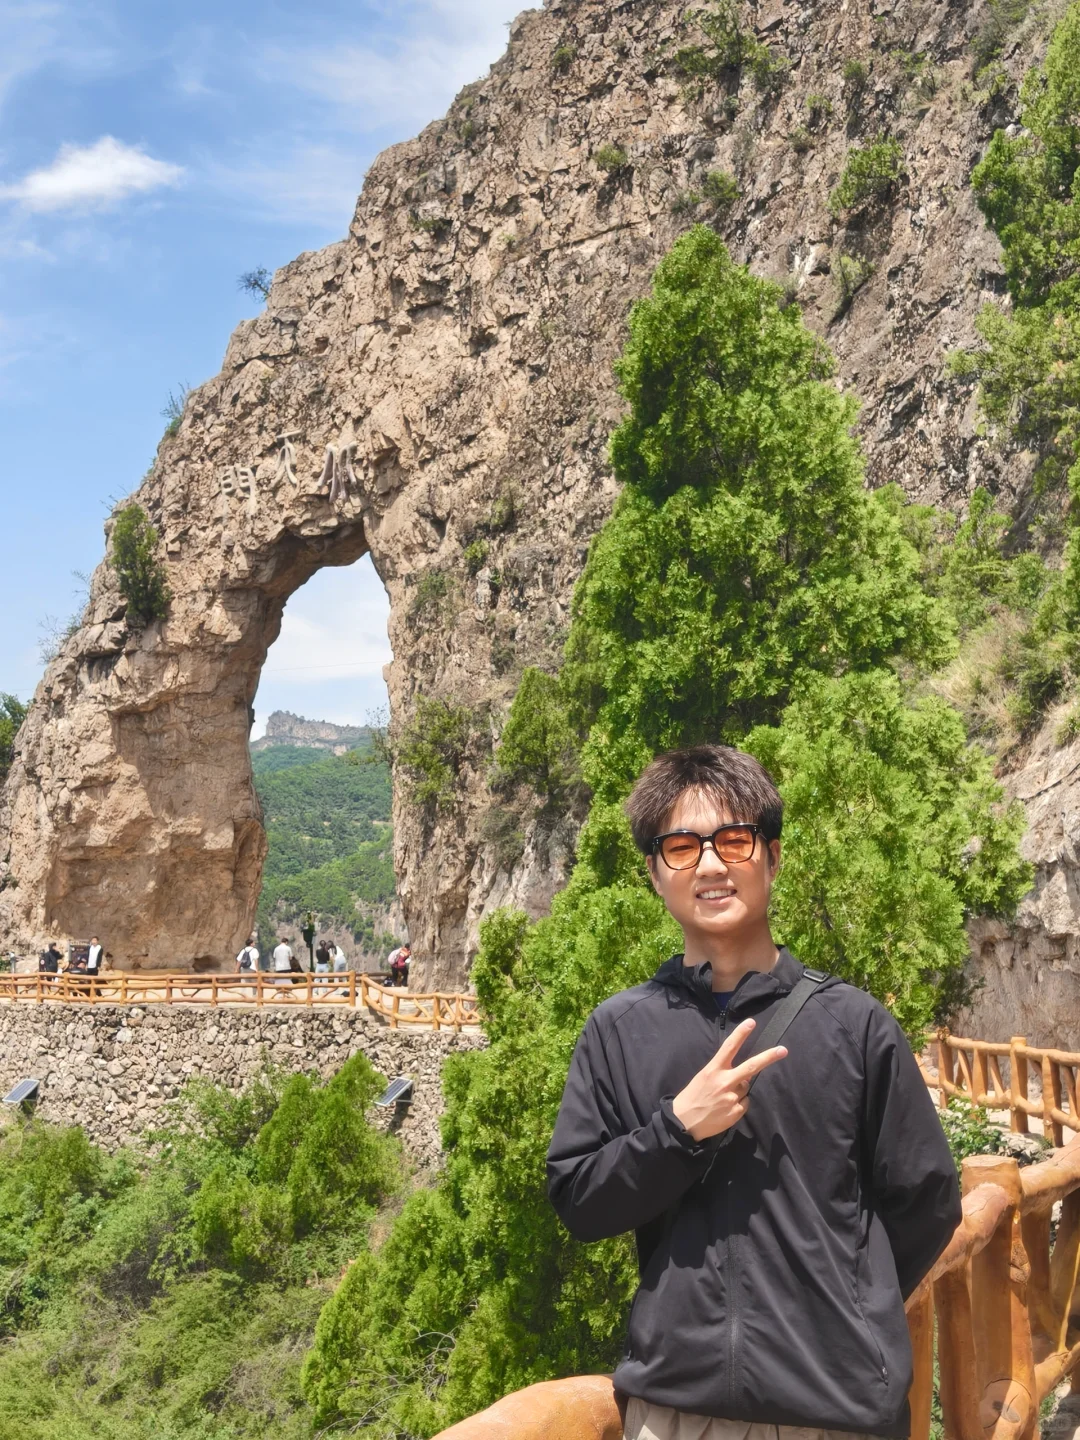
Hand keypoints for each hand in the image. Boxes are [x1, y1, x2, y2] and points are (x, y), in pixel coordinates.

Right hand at [672, 1018, 786, 1140]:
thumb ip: (722, 1072)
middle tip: (783, 1050)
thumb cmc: (693, 1096)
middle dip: (768, 1057)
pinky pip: (744, 1103)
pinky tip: (725, 1108)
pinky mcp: (736, 1112)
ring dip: (739, 1090)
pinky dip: (738, 1104)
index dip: (741, 1034)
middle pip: (750, 1067)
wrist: (684, 1123)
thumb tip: (743, 1075)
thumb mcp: (703, 1077)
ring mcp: (731, 1098)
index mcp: (713, 1070)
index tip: (751, 1023)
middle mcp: (724, 1082)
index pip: (729, 1048)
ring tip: (722, 1098)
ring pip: (745, 1088)